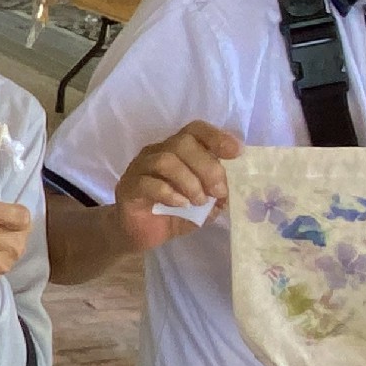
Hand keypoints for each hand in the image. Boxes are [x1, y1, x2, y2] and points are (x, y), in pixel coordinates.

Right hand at [114, 121, 242, 250]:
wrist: (138, 235)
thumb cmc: (171, 215)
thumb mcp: (202, 206)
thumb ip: (215, 196)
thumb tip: (229, 192)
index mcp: (177, 151)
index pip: (195, 130)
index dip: (216, 137)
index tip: (236, 153)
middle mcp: (157, 152)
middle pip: (182, 142)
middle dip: (207, 166)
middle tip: (218, 191)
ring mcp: (140, 168)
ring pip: (166, 160)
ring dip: (189, 182)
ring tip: (199, 202)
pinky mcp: (128, 187)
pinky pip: (148, 183)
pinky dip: (170, 193)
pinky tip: (181, 205)